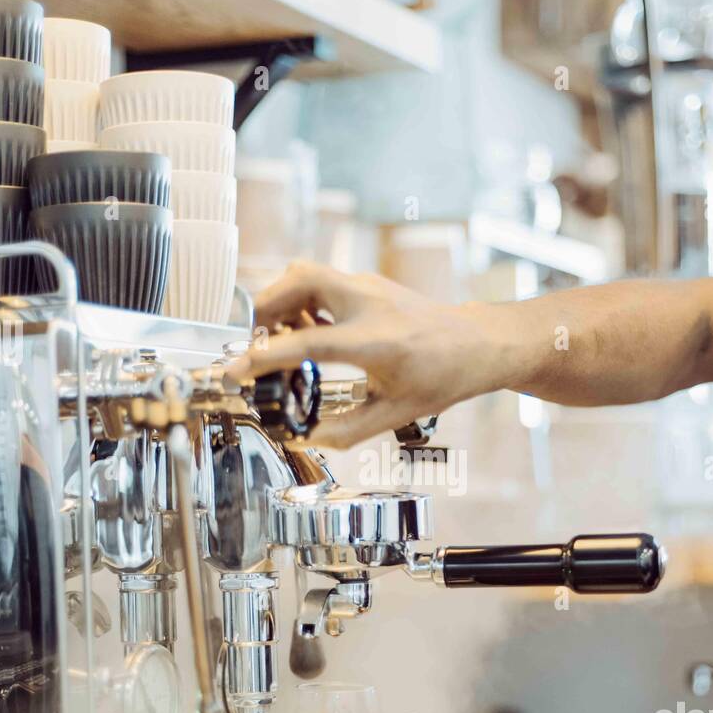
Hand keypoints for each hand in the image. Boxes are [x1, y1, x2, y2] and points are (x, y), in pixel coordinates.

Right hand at [227, 261, 501, 446]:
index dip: (266, 357)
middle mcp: (368, 305)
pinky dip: (299, 299)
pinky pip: (319, 280)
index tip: (236, 371)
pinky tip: (303, 329)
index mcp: (376, 341)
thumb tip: (301, 439)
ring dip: (279, 300)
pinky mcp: (365, 283)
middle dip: (264, 307)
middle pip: (300, 280)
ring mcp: (367, 287)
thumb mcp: (395, 414)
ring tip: (275, 337)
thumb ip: (344, 431)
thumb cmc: (442, 377)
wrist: (475, 343)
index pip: (309, 342)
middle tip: (251, 341)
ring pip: (305, 272)